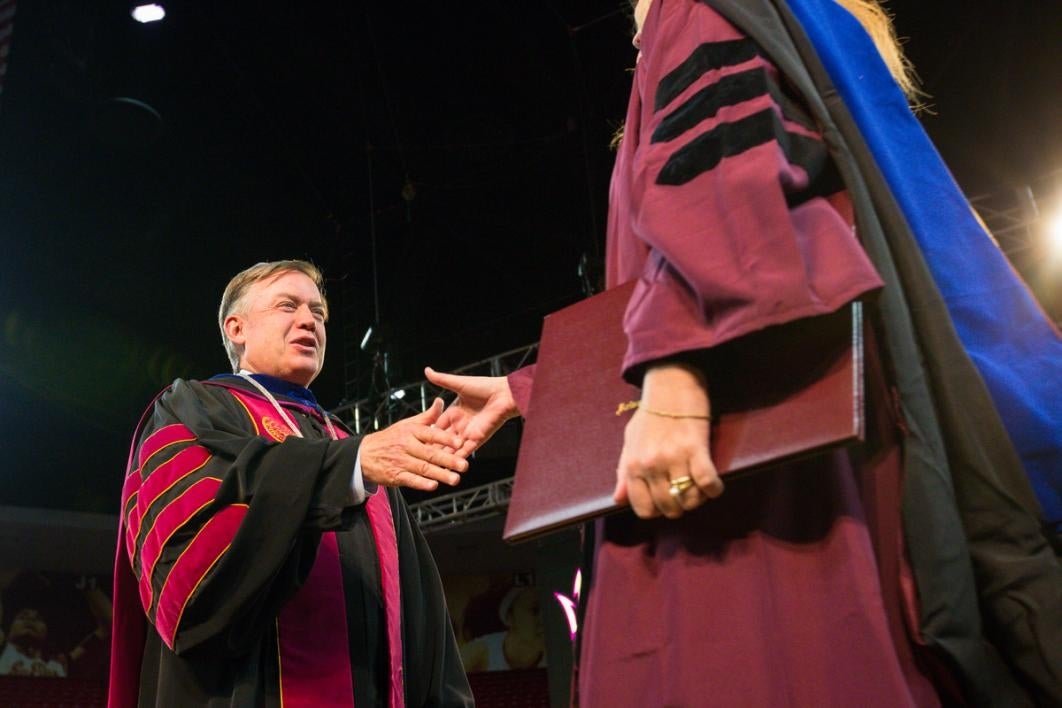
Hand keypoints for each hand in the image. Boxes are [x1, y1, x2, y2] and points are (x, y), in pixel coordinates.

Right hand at [359, 398, 469, 491]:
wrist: (364, 454)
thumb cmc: (391, 438)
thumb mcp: (407, 424)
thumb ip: (427, 416)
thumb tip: (441, 401)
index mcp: (411, 431)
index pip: (431, 434)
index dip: (446, 439)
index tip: (460, 443)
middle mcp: (406, 446)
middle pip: (429, 453)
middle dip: (448, 460)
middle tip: (464, 465)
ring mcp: (400, 461)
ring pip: (422, 468)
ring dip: (440, 474)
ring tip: (455, 479)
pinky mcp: (395, 476)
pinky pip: (410, 480)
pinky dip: (421, 483)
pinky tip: (433, 486)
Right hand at [424, 367, 519, 456]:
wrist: (504, 394)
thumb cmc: (484, 386)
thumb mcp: (459, 384)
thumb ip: (442, 380)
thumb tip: (427, 370)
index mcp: (454, 412)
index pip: (437, 425)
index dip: (427, 433)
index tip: (415, 442)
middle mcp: (460, 424)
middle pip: (443, 439)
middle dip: (433, 448)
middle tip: (419, 457)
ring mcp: (469, 433)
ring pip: (453, 447)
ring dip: (444, 456)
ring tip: (431, 465)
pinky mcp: (478, 439)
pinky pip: (466, 451)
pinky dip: (458, 458)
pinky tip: (448, 466)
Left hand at [614, 364, 722, 518]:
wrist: (670, 383)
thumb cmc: (651, 413)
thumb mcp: (630, 441)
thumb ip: (624, 472)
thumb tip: (618, 499)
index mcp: (633, 464)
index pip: (643, 508)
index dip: (657, 510)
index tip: (665, 501)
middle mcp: (650, 465)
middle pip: (668, 507)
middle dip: (679, 507)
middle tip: (685, 494)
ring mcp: (673, 458)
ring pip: (689, 499)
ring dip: (697, 499)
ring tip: (699, 488)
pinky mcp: (696, 448)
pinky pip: (707, 483)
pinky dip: (714, 489)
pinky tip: (714, 485)